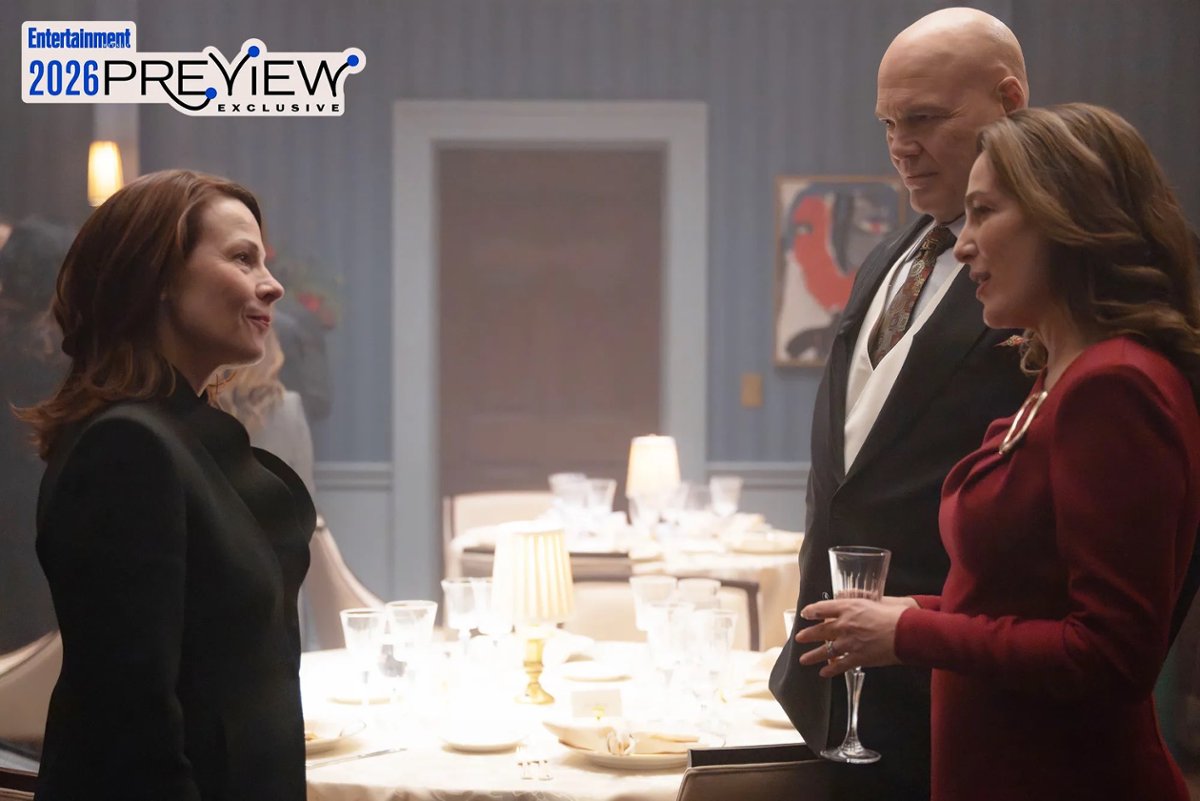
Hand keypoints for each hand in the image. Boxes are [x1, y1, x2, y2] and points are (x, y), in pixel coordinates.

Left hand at [793, 597, 908, 677]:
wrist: (907, 633)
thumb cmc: (896, 614)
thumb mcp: (876, 599)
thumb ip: (858, 597)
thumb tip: (846, 595)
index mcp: (849, 608)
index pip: (823, 608)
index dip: (812, 611)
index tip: (805, 613)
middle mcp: (845, 625)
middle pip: (820, 630)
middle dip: (808, 635)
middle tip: (799, 638)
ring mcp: (850, 643)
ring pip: (826, 650)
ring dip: (813, 656)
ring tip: (803, 660)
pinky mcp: (858, 658)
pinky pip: (839, 665)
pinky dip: (830, 670)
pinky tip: (823, 673)